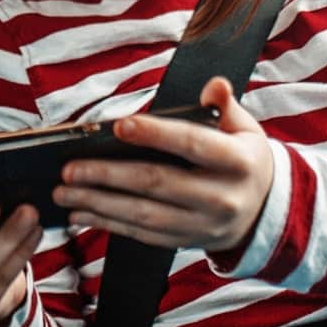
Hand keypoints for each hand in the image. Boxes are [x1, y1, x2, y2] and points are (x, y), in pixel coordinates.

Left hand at [53, 76, 273, 251]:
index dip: (156, 134)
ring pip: (144, 215)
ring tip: (62, 192)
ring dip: (98, 204)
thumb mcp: (244, 129)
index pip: (193, 145)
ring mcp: (203, 225)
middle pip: (158, 184)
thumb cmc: (242, 157)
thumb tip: (215, 85)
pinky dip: (108, 224)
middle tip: (69, 168)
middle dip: (108, 175)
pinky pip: (142, 235)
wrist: (263, 210)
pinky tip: (80, 212)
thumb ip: (224, 107)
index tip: (118, 126)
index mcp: (238, 162)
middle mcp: (222, 198)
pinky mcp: (185, 242)